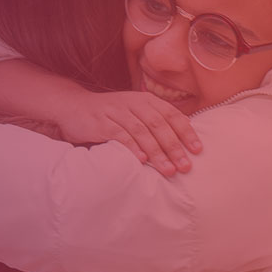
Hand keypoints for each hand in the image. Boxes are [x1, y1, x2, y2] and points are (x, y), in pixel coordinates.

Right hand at [55, 91, 201, 176]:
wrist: (74, 107)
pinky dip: (132, 147)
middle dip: (174, 147)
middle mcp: (133, 103)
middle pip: (159, 125)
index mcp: (146, 100)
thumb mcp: (135, 113)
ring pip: (142, 131)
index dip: (186, 132)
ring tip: (168, 170)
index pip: (172, 115)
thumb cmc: (111, 115)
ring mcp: (116, 112)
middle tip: (185, 166)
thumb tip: (183, 138)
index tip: (198, 150)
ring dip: (157, 152)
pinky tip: (142, 159)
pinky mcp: (101, 122)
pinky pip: (119, 134)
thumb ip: (156, 122)